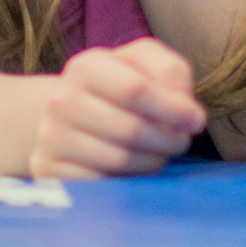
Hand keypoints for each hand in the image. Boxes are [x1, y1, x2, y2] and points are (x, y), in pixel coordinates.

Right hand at [29, 39, 204, 179]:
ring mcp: (51, 136)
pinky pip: (101, 183)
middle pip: (131, 129)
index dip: (173, 109)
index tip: (196, 121)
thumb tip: (187, 111)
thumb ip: (172, 72)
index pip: (135, 90)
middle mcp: (61, 100)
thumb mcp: (144, 63)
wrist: (71, 111)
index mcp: (86, 67)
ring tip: (159, 151)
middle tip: (180, 141)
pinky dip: (127, 178)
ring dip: (153, 160)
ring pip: (120, 160)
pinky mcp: (49, 168)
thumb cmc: (121, 86)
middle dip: (168, 140)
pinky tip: (132, 167)